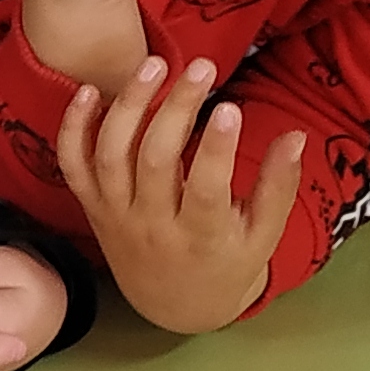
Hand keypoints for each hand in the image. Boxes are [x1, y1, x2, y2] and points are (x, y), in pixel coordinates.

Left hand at [59, 56, 305, 333]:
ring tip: (155, 65)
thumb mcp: (263, 235)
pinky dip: (73, 129)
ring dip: (129, 106)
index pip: (206, 190)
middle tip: (202, 67)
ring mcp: (116, 215)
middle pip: (156, 161)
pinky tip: (89, 90)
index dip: (218, 149)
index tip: (231, 108)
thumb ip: (278, 186)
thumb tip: (297, 136)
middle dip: (177, 110)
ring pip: (111, 156)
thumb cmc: (227, 262)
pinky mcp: (92, 207)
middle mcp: (151, 226)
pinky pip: (73, 166)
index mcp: (200, 237)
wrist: (175, 305)